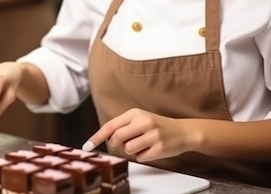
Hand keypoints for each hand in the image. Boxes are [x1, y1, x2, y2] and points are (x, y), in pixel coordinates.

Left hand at [82, 108, 197, 162]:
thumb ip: (123, 126)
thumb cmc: (157, 126)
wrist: (183, 131)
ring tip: (143, 144)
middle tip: (126, 143)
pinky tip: (151, 149)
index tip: (87, 146)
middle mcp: (143, 122)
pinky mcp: (159, 148)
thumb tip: (104, 138)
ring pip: (128, 149)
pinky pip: (140, 157)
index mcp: (135, 113)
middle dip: (116, 144)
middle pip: (116, 138)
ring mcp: (152, 135)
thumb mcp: (140, 119)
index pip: (110, 125)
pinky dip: (143, 156)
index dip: (97, 137)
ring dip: (132, 151)